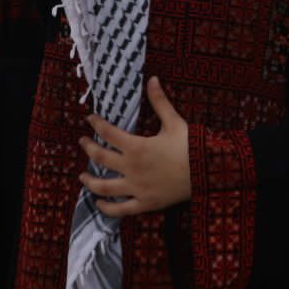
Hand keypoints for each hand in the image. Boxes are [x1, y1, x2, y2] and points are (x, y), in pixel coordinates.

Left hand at [77, 77, 191, 216]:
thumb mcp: (174, 121)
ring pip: (104, 187)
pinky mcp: (144, 203)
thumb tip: (152, 79)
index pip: (108, 133)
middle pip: (100, 158)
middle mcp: (132, 168)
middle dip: (88, 148)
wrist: (206, 172)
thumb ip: (160, 101)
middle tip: (82, 142)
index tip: (89, 119)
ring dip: (90, 181)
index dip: (96, 124)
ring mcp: (136, 188)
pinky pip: (120, 209)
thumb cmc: (190, 145)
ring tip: (82, 176)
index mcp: (137, 146)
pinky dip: (107, 208)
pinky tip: (100, 204)